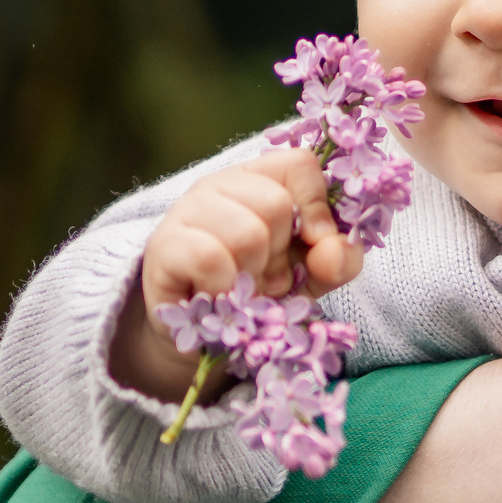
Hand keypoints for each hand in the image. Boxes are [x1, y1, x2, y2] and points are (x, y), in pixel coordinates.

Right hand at [110, 148, 363, 400]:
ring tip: (240, 290)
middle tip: (264, 277)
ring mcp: (186, 210)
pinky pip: (210, 259)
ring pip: (246, 233)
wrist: (203, 339)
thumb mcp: (311, 278)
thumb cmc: (258, 295)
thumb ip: (338, 262)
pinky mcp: (164, 245)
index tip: (313, 244)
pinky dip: (225, 289)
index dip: (317, 207)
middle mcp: (220, 185)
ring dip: (252, 276)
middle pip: (276, 204)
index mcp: (260, 180)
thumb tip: (335, 248)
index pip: (300, 163)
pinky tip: (217, 299)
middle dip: (280, 255)